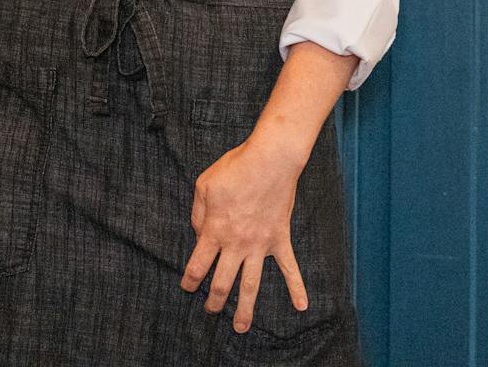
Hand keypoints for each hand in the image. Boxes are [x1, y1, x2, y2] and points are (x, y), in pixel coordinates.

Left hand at [180, 137, 310, 333]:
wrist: (270, 160)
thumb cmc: (234, 169)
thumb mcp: (203, 186)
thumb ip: (198, 213)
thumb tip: (199, 234)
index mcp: (214, 230)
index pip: (198, 264)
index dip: (190, 279)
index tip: (187, 288)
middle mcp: (236, 244)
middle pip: (222, 282)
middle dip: (214, 301)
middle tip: (210, 313)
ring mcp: (260, 245)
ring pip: (251, 284)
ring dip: (246, 308)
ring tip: (241, 328)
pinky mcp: (279, 239)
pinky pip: (289, 268)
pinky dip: (297, 287)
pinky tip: (301, 306)